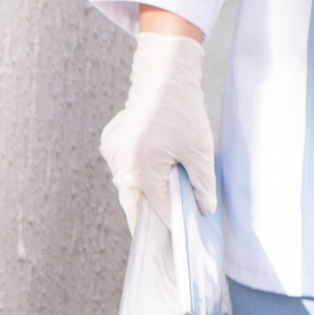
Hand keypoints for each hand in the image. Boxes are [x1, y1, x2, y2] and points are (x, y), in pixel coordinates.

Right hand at [100, 29, 216, 232]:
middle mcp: (121, 162)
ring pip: (127, 185)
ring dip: (142, 192)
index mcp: (142, 166)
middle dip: (149, 214)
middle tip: (163, 231)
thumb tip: (204, 210)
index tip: (176, 238)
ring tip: (160, 200)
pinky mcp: (109, 143)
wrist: (164, 76)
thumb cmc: (185, 111)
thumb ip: (202, 183)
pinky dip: (136, 173)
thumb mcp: (200, 149)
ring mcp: (111, 153)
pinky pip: (123, 167)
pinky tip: (151, 168)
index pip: (154, 208)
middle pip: (135, 201)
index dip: (168, 223)